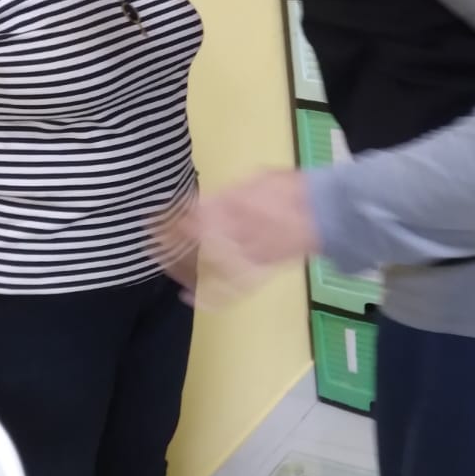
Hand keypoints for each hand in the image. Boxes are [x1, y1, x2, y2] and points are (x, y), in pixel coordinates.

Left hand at [158, 170, 319, 311]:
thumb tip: (210, 200)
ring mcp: (246, 252)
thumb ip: (233, 192)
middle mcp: (236, 230)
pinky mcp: (258, 269)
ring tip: (160, 263)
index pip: (192, 215)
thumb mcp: (259, 178)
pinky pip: (231, 287)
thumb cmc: (293, 189)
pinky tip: (188, 298)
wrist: (326, 212)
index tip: (150, 220)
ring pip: (205, 263)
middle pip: (192, 241)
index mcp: (234, 204)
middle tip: (148, 242)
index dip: (169, 220)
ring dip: (179, 265)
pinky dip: (209, 296)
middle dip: (167, 243)